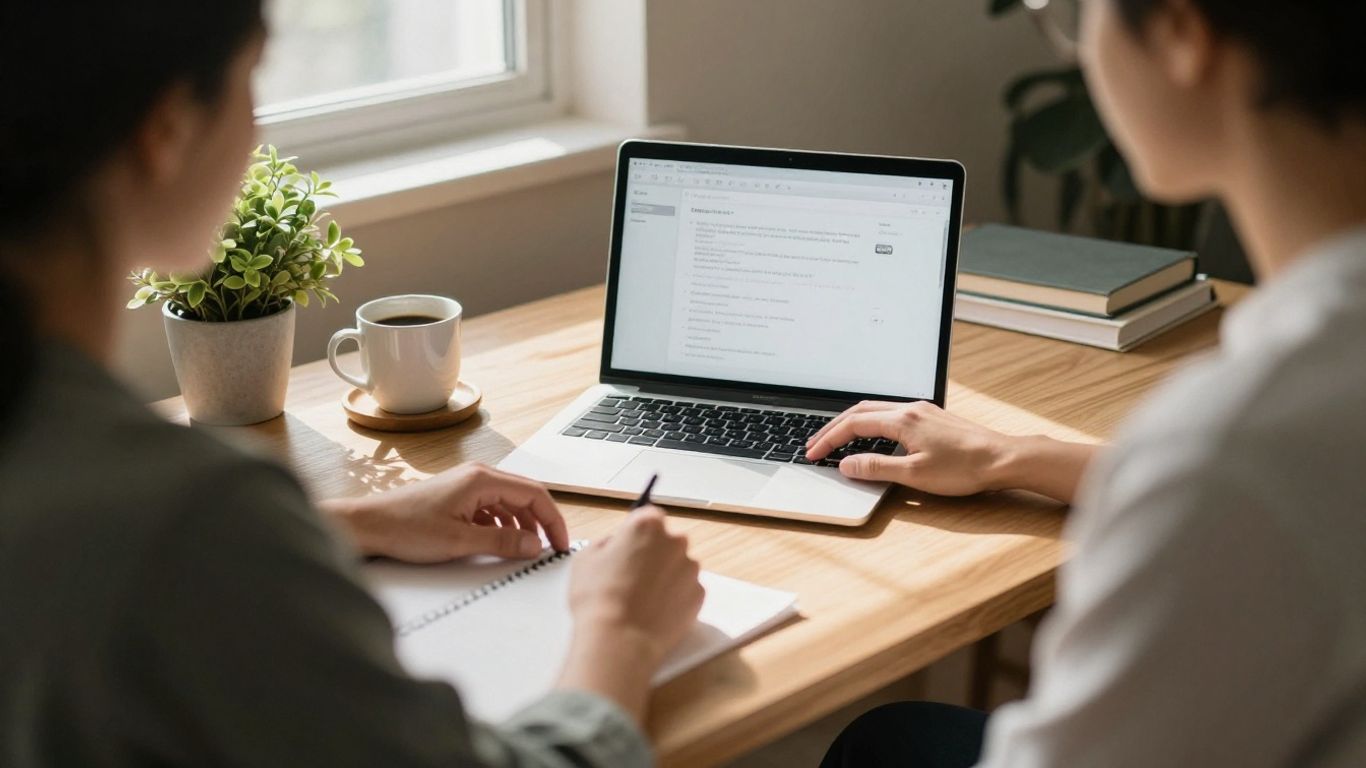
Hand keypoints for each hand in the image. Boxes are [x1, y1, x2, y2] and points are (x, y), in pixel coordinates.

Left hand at [322, 464, 569, 562]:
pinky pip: (492, 508)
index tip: (560, 544)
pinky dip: (502, 526)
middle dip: (540, 523)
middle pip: (524, 496)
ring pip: (508, 503)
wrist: (369, 525)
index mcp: (482, 479)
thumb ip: (502, 543)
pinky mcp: (458, 496)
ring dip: (521, 525)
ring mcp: (467, 485)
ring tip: (525, 550)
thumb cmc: (406, 528)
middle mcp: (477, 475)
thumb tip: (534, 546)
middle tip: (549, 549)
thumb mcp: (460, 541)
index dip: (553, 520)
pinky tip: (500, 543)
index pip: (534, 494)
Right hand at [557, 506, 703, 722]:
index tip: (629, 545)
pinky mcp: (699, 595)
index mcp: (647, 525)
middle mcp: (675, 541)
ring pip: (678, 565)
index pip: (649, 515)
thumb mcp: (585, 558)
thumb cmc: (598, 599)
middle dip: (653, 553)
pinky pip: (686, 589)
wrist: (619, 641)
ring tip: (640, 598)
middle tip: (631, 576)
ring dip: (664, 575)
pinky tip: (653, 610)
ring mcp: (690, 569)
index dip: (637, 532)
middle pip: (667, 540)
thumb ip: (607, 542)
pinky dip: (674, 597)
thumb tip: (617, 544)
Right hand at [806, 401, 1014, 495]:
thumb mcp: (915, 474)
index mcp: (902, 419)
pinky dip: (870, 424)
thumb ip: (877, 468)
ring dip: (851, 423)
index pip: (853, 425)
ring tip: (836, 440)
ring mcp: (922, 411)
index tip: (813, 454)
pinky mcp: (932, 418)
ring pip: (875, 410)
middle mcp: (910, 409)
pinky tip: (871, 437)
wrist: (1003, 458)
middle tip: (814, 445)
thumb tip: (846, 465)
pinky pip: (891, 414)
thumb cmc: (964, 468)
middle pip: (860, 411)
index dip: (829, 440)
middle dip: (833, 428)